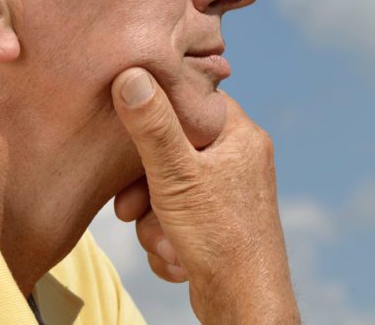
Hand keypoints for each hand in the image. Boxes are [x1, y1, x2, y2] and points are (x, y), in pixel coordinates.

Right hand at [110, 68, 299, 323]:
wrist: (245, 304)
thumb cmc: (220, 237)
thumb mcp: (176, 175)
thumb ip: (152, 126)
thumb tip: (132, 74)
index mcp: (240, 134)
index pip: (191, 101)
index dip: (156, 117)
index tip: (130, 139)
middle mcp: (240, 159)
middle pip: (174, 150)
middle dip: (146, 185)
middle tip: (130, 208)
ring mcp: (232, 193)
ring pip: (170, 188)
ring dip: (155, 220)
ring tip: (164, 239)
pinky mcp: (220, 223)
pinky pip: (179, 217)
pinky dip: (169, 238)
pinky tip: (176, 256)